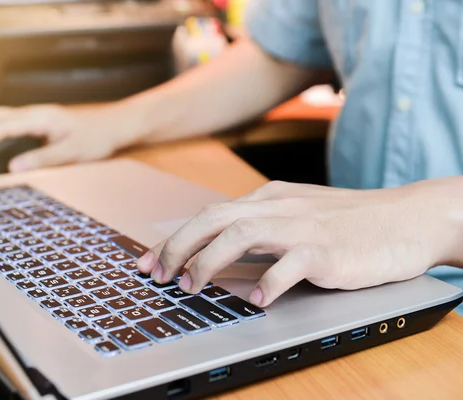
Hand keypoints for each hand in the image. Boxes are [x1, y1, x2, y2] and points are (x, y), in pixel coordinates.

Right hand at [0, 104, 136, 171]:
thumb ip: (43, 159)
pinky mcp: (37, 121)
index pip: (2, 127)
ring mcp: (35, 115)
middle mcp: (35, 113)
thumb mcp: (72, 153)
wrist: (112, 127)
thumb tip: (13, 168)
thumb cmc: (96, 138)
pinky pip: (7, 121)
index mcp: (41, 118)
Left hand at [137, 180, 458, 306]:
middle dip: (178, 246)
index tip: (149, 261)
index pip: (209, 215)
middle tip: (158, 275)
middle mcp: (278, 207)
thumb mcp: (294, 214)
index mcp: (267, 199)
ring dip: (209, 261)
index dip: (174, 238)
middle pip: (214, 219)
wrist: (403, 218)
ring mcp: (302, 226)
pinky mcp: (327, 249)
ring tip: (192, 286)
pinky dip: (270, 282)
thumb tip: (217, 253)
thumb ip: (258, 228)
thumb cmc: (347, 221)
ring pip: (242, 234)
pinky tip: (257, 300)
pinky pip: (291, 264)